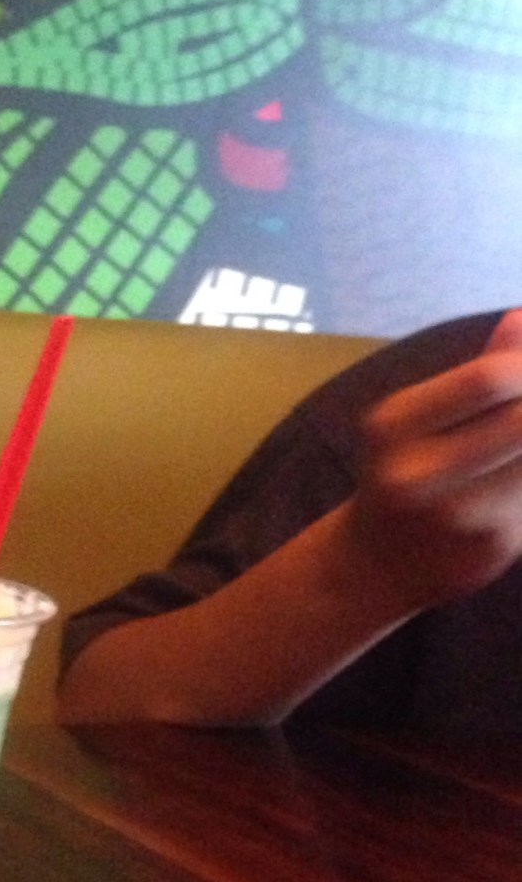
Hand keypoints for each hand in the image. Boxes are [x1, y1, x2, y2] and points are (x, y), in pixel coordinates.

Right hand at [351, 308, 521, 608]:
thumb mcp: (418, 419)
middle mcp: (415, 472)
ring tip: (519, 444)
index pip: (487, 379)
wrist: (375, 563)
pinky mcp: (489, 546)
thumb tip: (521, 317)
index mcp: (392, 427)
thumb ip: (474, 374)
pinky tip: (515, 476)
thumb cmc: (404, 475)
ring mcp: (454, 514)